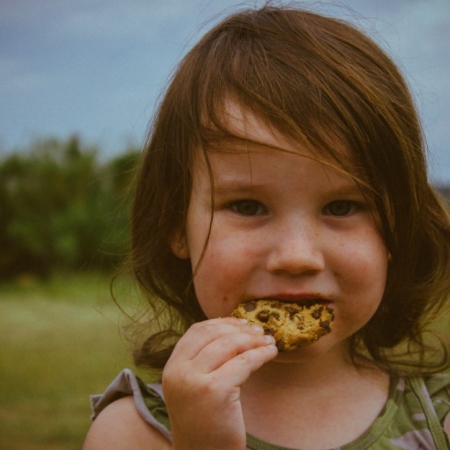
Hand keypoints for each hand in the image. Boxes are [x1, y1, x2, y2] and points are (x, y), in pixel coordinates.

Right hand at [162, 317, 277, 449]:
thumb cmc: (204, 423)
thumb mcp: (192, 387)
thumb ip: (201, 361)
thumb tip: (232, 331)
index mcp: (172, 367)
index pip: (196, 331)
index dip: (221, 323)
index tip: (240, 322)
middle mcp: (179, 372)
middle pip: (214, 335)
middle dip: (240, 329)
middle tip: (259, 331)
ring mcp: (195, 381)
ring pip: (229, 346)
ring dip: (253, 340)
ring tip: (268, 341)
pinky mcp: (215, 392)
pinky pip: (243, 363)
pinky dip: (261, 354)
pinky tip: (270, 353)